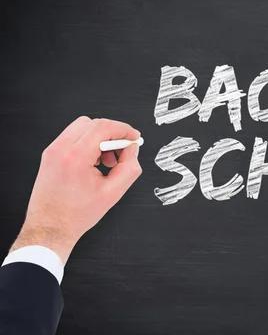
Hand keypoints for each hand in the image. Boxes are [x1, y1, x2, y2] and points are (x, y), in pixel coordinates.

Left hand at [10, 117, 142, 263]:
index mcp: (75, 157)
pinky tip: (94, 162)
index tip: (134, 137)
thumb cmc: (75, 215)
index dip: (124, 129)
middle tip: (123, 150)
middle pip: (93, 123)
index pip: (103, 127)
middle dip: (113, 134)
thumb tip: (132, 150)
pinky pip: (73, 137)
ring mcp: (52, 151)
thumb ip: (129, 167)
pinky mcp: (50, 155)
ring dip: (100, 138)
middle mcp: (60, 149)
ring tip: (107, 160)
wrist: (50, 227)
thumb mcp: (113, 193)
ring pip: (82, 127)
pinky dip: (88, 143)